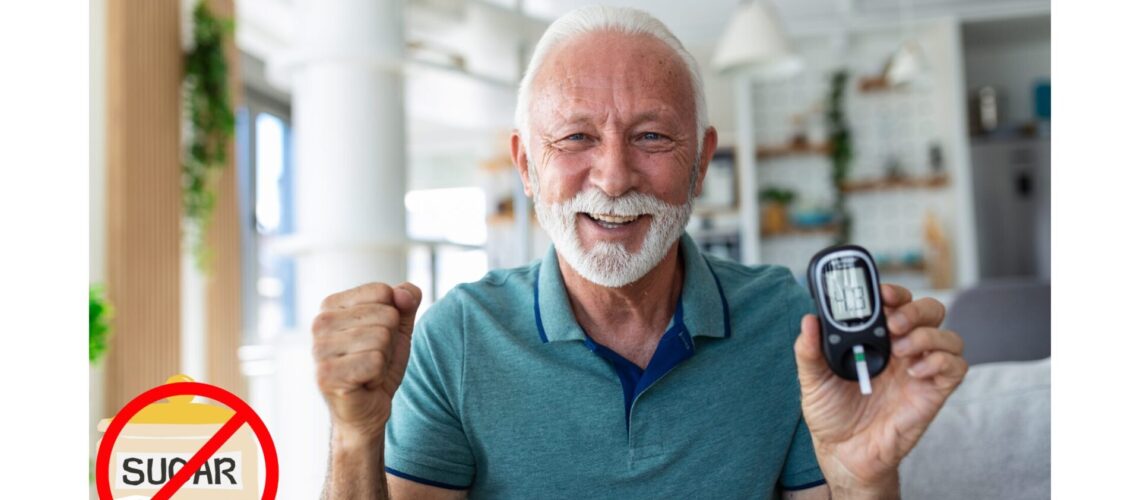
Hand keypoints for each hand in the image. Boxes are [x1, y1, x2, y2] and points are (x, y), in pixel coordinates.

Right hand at [312, 282, 421, 446]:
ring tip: (368, 372)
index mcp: (331, 305)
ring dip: (385, 360)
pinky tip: (364, 384)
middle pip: (386, 315)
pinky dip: (378, 376)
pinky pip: (375, 361)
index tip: (376, 339)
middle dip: (390, 342)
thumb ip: (407, 300)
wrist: (366, 411)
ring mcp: (319, 349)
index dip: (392, 318)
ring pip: (382, 338)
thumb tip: (405, 294)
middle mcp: (319, 323)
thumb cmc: (378, 366)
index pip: (383, 291)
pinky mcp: (326, 374)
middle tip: (374, 360)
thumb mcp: (398, 328)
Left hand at [793, 284, 966, 498]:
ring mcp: (921, 370)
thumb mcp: (812, 380)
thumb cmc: (831, 414)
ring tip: (900, 350)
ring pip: (948, 335)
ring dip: (927, 335)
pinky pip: (956, 367)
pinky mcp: (934, 392)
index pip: (896, 303)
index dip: (894, 292)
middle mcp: (903, 349)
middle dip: (915, 309)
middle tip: (893, 323)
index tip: (882, 293)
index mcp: (876, 339)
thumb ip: (809, 350)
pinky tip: (914, 371)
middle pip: (929, 311)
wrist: (844, 453)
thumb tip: (809, 320)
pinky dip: (940, 361)